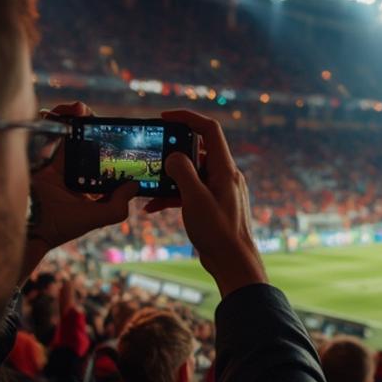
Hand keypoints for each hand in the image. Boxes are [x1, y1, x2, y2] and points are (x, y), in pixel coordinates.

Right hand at [26, 102, 136, 259]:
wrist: (26, 223)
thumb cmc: (60, 225)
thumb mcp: (95, 219)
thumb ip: (117, 206)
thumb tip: (134, 185)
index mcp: (96, 189)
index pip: (112, 162)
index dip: (116, 145)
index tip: (121, 131)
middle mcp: (83, 175)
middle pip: (94, 142)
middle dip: (95, 124)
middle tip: (93, 114)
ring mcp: (66, 166)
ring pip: (76, 133)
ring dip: (77, 117)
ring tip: (77, 109)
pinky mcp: (48, 158)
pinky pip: (56, 134)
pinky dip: (58, 120)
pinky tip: (61, 112)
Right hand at [143, 110, 266, 297]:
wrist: (234, 264)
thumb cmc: (219, 232)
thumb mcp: (195, 199)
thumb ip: (182, 172)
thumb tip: (173, 156)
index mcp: (225, 169)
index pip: (210, 130)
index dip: (188, 118)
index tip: (164, 117)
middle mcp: (225, 176)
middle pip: (197, 151)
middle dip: (172, 152)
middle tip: (151, 155)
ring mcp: (219, 190)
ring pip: (191, 174)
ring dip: (169, 178)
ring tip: (147, 185)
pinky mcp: (213, 205)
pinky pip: (191, 192)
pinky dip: (173, 196)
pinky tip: (153, 207)